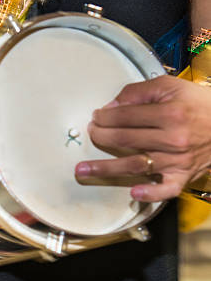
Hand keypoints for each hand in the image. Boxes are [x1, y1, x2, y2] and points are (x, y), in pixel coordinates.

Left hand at [75, 75, 210, 202]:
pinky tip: (133, 194)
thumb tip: (111, 105)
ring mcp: (178, 160)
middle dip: (100, 136)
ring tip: (82, 170)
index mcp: (169, 113)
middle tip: (91, 133)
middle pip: (124, 139)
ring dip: (106, 169)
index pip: (125, 116)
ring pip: (134, 165)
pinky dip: (150, 193)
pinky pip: (166, 189)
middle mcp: (173, 138)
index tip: (96, 116)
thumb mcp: (171, 86)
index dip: (105, 116)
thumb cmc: (200, 104)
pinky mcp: (184, 176)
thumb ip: (139, 92)